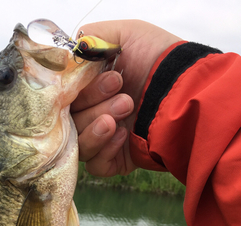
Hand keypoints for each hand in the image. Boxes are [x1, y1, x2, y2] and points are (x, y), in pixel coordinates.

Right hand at [71, 20, 181, 175]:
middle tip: (125, 96)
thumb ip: (91, 39)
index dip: (78, 90)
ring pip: (79, 145)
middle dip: (94, 105)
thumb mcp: (126, 34)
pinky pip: (95, 165)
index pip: (65, 97)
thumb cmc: (160, 61)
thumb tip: (71, 53)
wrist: (186, 94)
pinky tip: (124, 135)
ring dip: (97, 128)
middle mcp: (94, 114)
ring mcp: (104, 140)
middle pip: (70, 121)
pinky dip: (105, 151)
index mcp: (91, 89)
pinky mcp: (115, 162)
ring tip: (126, 111)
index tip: (110, 79)